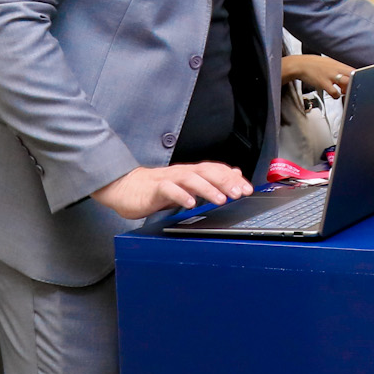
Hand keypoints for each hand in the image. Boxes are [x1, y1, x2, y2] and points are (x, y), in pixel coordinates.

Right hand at [92, 162, 253, 218]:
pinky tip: (190, 203)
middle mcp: (183, 173)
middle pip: (207, 172)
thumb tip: (233, 174)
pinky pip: (169, 190)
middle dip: (225, 182)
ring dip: (207, 189)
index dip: (233, 178)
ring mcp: (169, 179)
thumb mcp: (187, 185)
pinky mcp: (155, 189)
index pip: (216, 170)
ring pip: (191, 179)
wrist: (126, 188)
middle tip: (239, 193)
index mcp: (192, 173)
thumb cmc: (157, 189)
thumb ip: (209, 180)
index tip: (247, 189)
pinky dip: (181, 195)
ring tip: (220, 199)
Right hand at [282, 54, 352, 97]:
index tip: (358, 82)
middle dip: (355, 83)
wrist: (300, 65)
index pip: (354, 70)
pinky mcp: (323, 83)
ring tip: (342, 91)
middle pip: (353, 76)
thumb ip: (339, 69)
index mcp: (338, 64)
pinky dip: (336, 95)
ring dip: (347, 89)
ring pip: (346, 83)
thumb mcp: (329, 63)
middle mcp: (336, 69)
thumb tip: (347, 74)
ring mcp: (330, 76)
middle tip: (351, 88)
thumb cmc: (314, 64)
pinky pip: (334, 92)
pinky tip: (334, 94)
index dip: (359, 77)